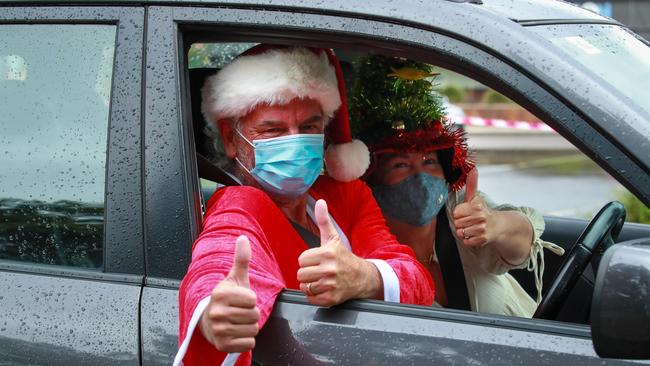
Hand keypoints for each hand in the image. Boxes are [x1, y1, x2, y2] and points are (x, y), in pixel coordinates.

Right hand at [200, 235, 259, 352]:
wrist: (208, 321)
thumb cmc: (226, 299)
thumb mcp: (235, 278)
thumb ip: (241, 259)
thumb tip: (243, 238)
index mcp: (221, 294)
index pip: (252, 299)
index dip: (250, 300)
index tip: (239, 300)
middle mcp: (217, 312)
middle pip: (254, 315)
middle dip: (250, 314)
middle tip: (238, 312)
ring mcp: (218, 330)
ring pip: (253, 329)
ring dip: (249, 327)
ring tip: (237, 322)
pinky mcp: (222, 345)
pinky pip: (249, 343)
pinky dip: (246, 340)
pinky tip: (235, 333)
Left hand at [297, 199, 380, 305]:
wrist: (362, 277)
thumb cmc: (344, 257)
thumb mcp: (333, 238)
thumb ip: (324, 220)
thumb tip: (320, 202)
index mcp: (328, 253)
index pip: (301, 260)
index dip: (308, 261)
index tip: (318, 260)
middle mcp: (329, 269)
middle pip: (300, 274)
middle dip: (308, 273)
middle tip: (319, 271)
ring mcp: (330, 285)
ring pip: (304, 287)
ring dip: (311, 285)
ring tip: (321, 280)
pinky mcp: (331, 299)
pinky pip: (311, 298)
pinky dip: (315, 296)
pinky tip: (324, 289)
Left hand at [452, 168, 494, 246]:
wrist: (498, 226)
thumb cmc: (482, 211)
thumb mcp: (475, 198)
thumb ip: (471, 184)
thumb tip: (473, 169)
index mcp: (476, 206)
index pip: (456, 212)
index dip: (459, 213)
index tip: (466, 213)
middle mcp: (480, 217)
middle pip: (457, 223)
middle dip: (461, 223)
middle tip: (470, 221)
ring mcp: (482, 229)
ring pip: (461, 233)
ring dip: (465, 232)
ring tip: (472, 228)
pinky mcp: (483, 239)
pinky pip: (466, 241)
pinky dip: (469, 240)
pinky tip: (475, 235)